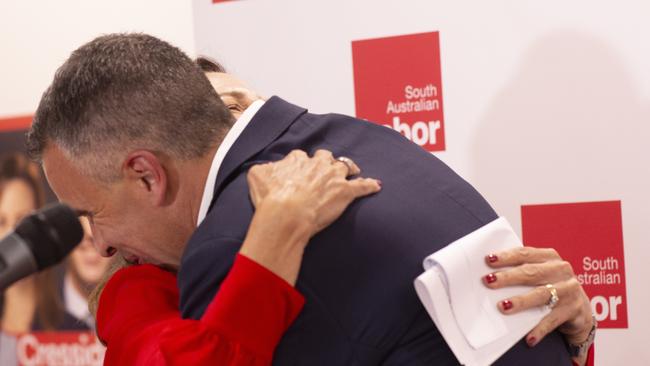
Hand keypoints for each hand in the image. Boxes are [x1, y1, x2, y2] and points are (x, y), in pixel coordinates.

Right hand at [241, 149, 380, 284]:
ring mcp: (333, 177)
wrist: (287, 214)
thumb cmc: (271, 198)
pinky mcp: (345, 192)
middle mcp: (317, 164)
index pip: (301, 156)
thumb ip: (263, 169)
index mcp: (298, 160)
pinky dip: (370, 185)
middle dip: (326, 162)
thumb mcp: (257, 177)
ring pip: (345, 166)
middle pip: (326, 157)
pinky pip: (362, 186)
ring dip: (349, 169)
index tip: (301, 170)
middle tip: (326, 169)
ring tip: (353, 171)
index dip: (302, 164)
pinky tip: (376, 186)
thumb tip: (265, 168)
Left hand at [482, 247, 593, 351]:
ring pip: (541, 295)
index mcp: (549, 257)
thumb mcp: (540, 274)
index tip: (489, 260)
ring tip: (503, 307)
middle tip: (489, 281)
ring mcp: (569, 290)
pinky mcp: (574, 310)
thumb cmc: (551, 286)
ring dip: (521, 301)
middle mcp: (561, 270)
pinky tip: (528, 338)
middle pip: (531, 273)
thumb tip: (489, 274)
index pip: (525, 254)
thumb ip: (520, 270)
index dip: (507, 256)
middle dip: (509, 277)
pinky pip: (552, 320)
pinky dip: (539, 329)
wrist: (580, 310)